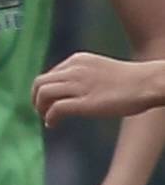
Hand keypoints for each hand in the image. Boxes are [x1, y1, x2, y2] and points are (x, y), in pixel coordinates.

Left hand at [34, 49, 164, 125]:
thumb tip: (77, 91)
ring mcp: (79, 85)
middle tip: (41, 111)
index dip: (45, 89)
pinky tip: (53, 124)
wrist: (148, 83)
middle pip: (40, 83)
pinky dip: (49, 118)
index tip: (48, 101)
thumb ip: (86, 75)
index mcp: (78, 60)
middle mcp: (74, 70)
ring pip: (43, 94)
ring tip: (46, 118)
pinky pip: (55, 109)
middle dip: (36, 98)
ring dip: (40, 109)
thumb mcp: (102, 70)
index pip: (50, 74)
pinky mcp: (84, 102)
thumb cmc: (132, 80)